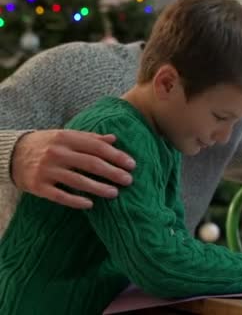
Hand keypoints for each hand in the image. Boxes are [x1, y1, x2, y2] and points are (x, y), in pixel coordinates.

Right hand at [11, 130, 134, 208]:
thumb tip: (115, 139)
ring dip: (98, 188)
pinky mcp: (38, 186)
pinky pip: (60, 196)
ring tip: (115, 193)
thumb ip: (90, 138)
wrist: (11, 154)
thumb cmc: (46, 144)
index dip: (116, 156)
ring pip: (78, 181)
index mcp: (67, 138)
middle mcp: (57, 153)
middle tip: (129, 180)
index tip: (132, 164)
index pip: (97, 147)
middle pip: (91, 164)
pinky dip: (76, 201)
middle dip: (112, 172)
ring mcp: (47, 170)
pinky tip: (90, 204)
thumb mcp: (66, 136)